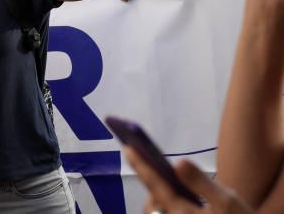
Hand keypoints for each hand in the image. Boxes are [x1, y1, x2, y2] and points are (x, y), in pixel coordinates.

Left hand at [125, 145, 252, 212]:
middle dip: (151, 184)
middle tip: (148, 161)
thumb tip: (178, 163)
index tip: (128, 148)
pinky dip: (165, 205)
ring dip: (157, 197)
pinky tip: (177, 197)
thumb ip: (201, 181)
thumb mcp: (227, 202)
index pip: (156, 185)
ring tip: (162, 177)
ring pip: (157, 210)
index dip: (141, 165)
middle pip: (153, 202)